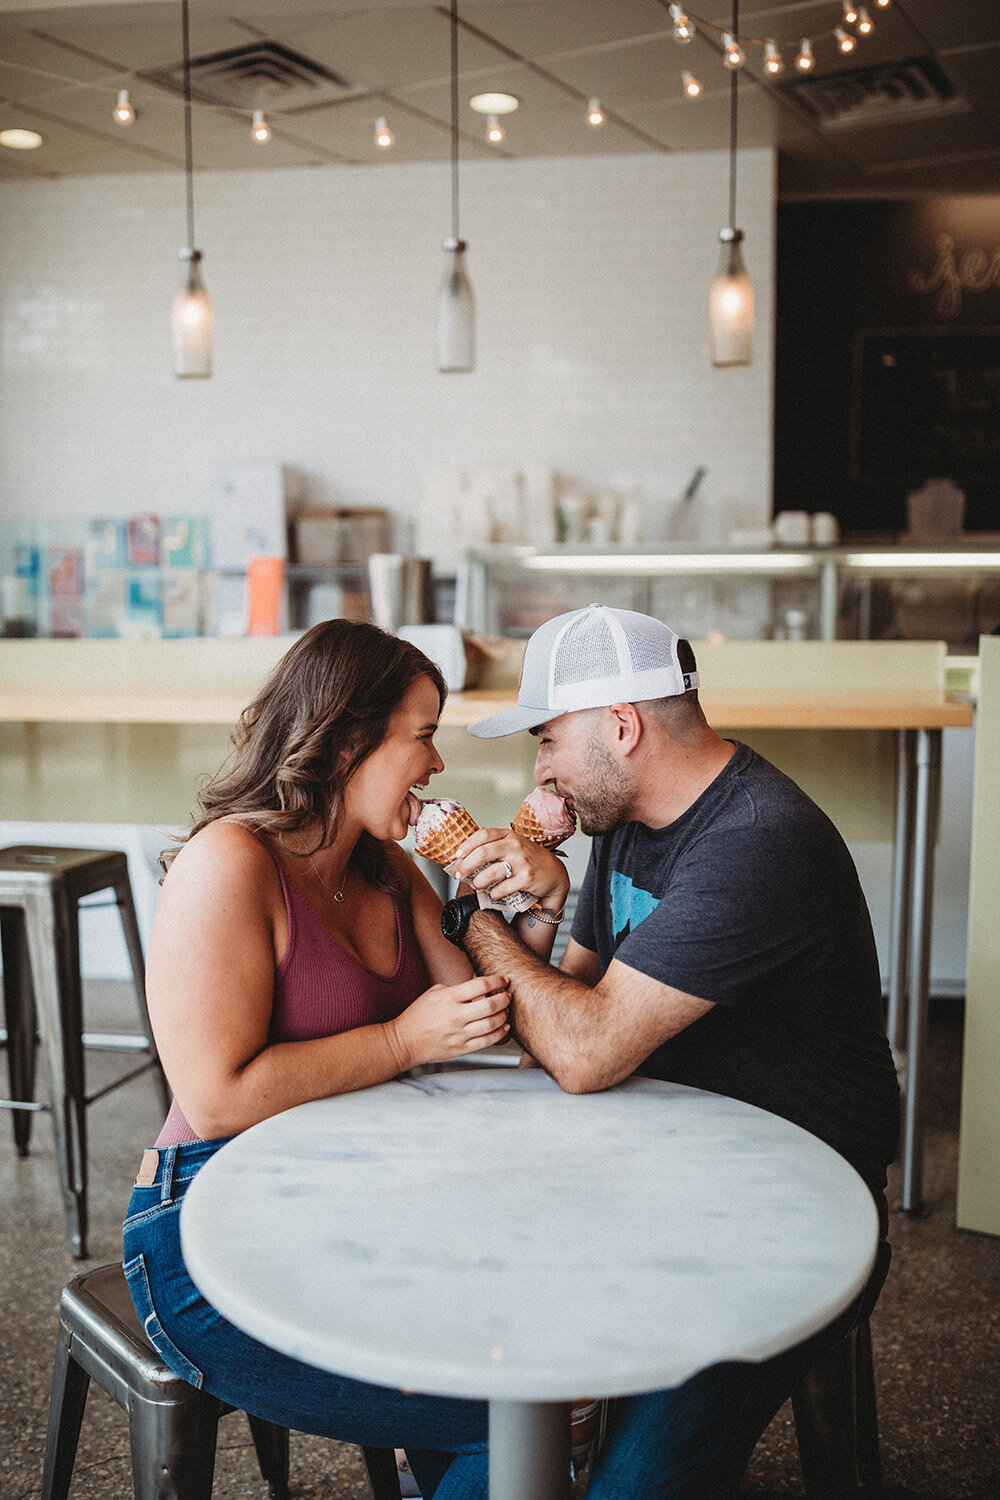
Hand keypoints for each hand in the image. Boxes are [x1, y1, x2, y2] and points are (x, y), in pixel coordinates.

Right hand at [386, 973, 509, 1069]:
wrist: (404, 1041)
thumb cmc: (418, 1016)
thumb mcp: (435, 993)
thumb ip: (457, 989)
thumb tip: (479, 984)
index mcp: (449, 998)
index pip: (481, 985)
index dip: (497, 980)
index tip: (504, 979)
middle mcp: (456, 1016)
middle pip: (491, 1005)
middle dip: (505, 998)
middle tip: (508, 995)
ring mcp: (459, 1034)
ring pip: (492, 1024)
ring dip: (504, 1015)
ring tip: (506, 1010)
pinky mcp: (461, 1048)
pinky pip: (487, 1041)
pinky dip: (500, 1033)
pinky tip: (504, 1027)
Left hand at [452, 828, 570, 911]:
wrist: (553, 873)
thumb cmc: (527, 859)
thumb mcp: (512, 846)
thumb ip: (493, 848)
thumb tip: (464, 859)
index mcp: (509, 835)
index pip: (483, 834)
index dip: (467, 845)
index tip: (457, 855)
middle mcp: (515, 845)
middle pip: (483, 852)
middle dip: (467, 865)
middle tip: (460, 875)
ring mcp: (522, 861)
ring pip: (491, 872)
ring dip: (479, 882)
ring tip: (476, 885)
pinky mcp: (527, 877)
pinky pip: (503, 888)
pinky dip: (494, 893)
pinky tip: (494, 893)